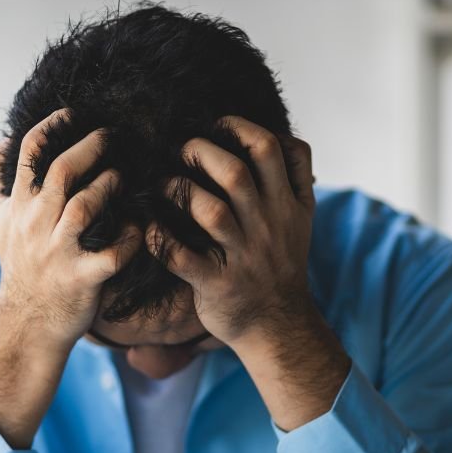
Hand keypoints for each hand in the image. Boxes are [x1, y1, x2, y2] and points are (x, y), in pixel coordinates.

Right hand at [0, 110, 138, 448]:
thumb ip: (0, 182)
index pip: (29, 153)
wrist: (27, 323)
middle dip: (90, 148)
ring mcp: (59, 252)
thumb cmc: (21, 268)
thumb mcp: (2, 224)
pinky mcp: (83, 278)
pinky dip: (130, 239)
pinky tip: (139, 229)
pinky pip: (112, 254)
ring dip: (109, 186)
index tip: (74, 113)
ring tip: (122, 179)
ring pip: (84, 206)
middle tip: (111, 137)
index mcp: (19, 208)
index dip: (52, 126)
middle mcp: (36, 225)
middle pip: (62, 172)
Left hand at [148, 116, 349, 430]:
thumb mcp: (302, 219)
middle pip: (235, 172)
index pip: (271, 149)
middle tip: (181, 150)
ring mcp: (242, 257)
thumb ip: (295, 178)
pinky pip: (181, 256)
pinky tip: (150, 227)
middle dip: (200, 151)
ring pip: (210, 211)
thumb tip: (279, 134)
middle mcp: (268, 226)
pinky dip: (160, 238)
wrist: (279, 326)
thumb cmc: (280, 265)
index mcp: (289, 205)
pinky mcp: (216, 284)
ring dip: (178, 190)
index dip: (239, 128)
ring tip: (163, 185)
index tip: (216, 126)